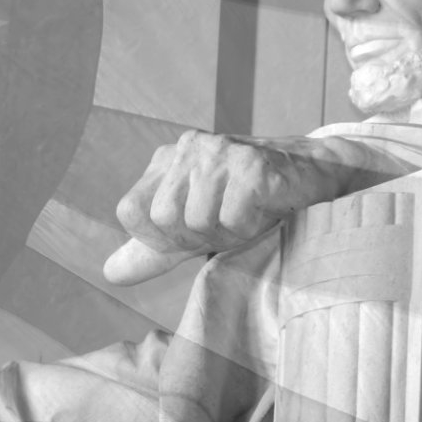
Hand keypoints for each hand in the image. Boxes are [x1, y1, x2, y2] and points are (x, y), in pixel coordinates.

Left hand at [104, 131, 359, 285]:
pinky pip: (232, 220)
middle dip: (196, 237)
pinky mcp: (253, 164)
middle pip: (163, 219)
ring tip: (247, 216)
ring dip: (226, 234)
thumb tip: (109, 274)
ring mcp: (220, 151)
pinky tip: (265, 210)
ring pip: (197, 221)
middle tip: (225, 225)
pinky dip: (251, 228)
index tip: (191, 234)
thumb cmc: (249, 205)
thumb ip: (152, 250)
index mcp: (167, 160)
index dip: (158, 237)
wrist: (313, 180)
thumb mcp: (194, 230)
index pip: (129, 211)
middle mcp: (188, 147)